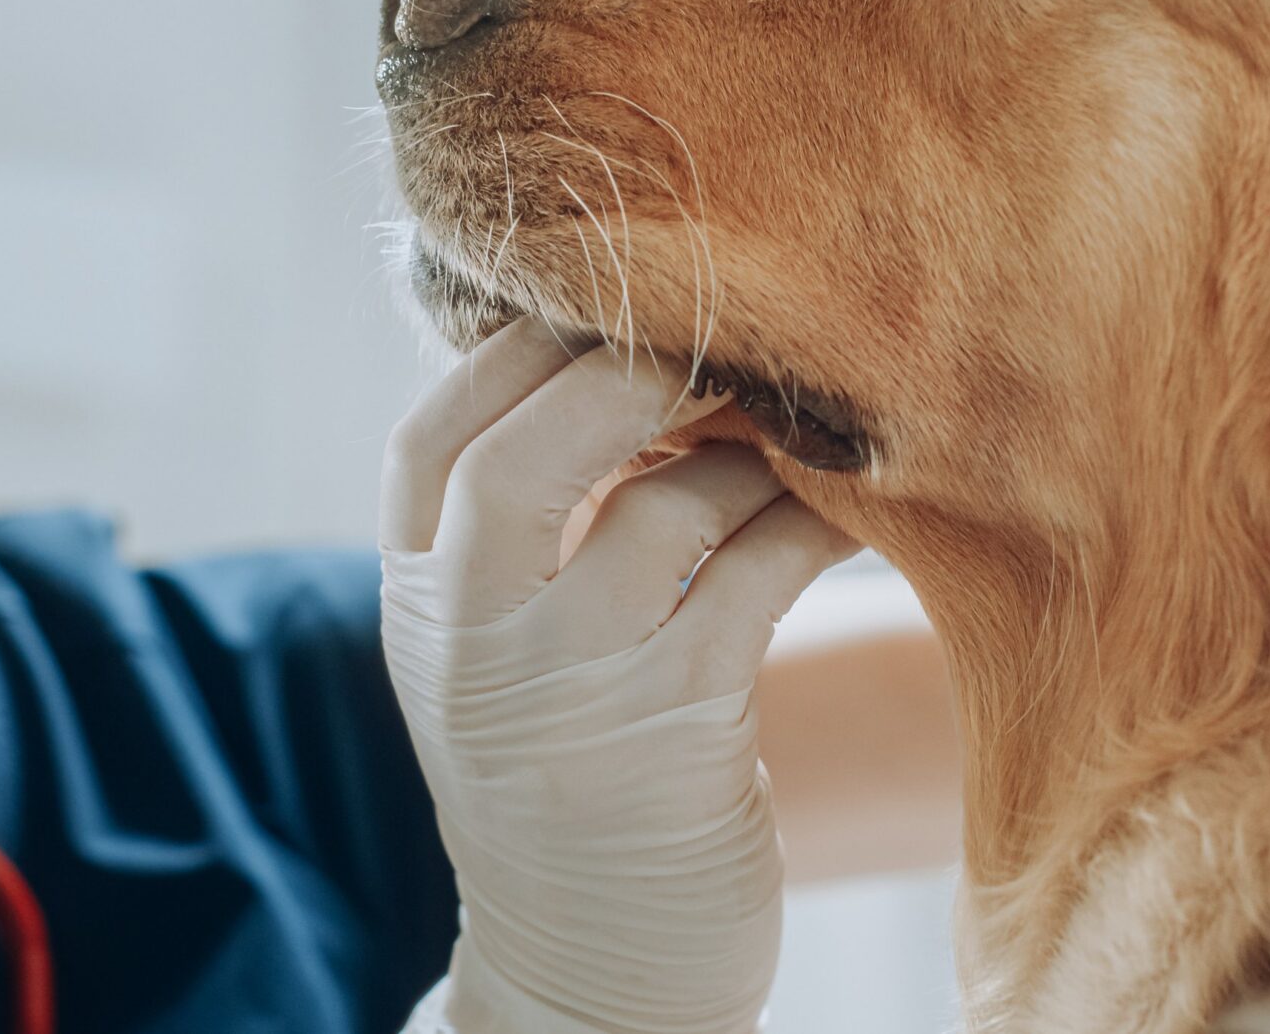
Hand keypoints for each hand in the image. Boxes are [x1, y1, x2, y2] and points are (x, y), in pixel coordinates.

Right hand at [382, 321, 859, 1033]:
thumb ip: (525, 524)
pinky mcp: (680, 736)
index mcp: (416, 606)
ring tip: (805, 422)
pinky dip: (813, 520)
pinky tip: (854, 504)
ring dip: (752, 447)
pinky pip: (757, 577)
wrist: (590, 975)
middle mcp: (473, 644)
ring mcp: (571, 694)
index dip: (510, 346)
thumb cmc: (566, 771)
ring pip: (665, 508)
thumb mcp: (498, 650)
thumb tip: (628, 348)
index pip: (427, 441)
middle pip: (517, 458)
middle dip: (623, 367)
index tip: (599, 302)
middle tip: (714, 334)